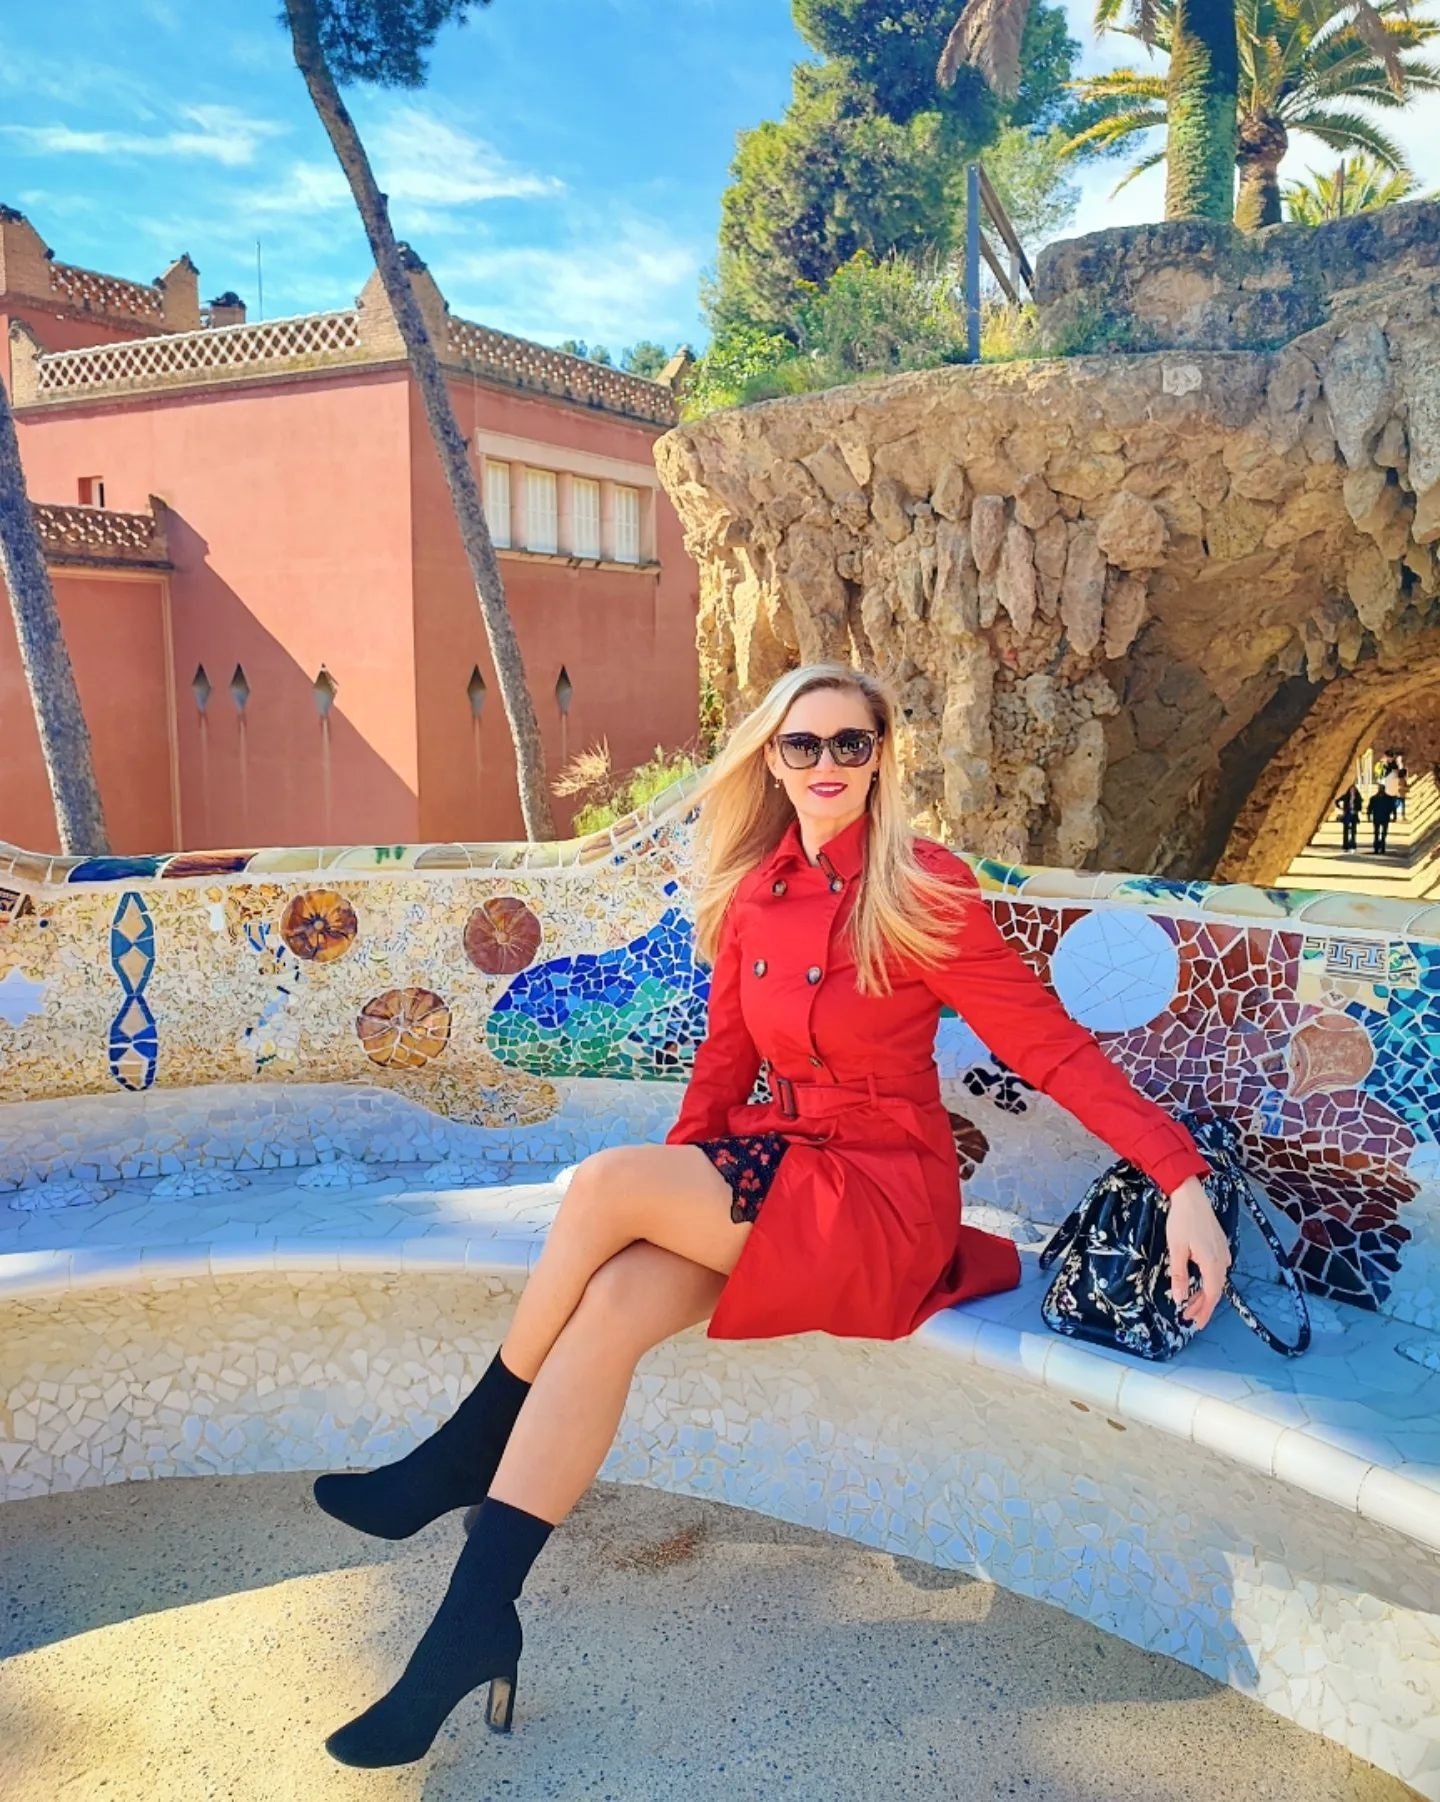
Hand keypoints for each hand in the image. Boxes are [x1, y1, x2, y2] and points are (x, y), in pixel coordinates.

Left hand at [1164, 1174, 1231, 1329]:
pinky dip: (1207, 1281)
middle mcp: (1223, 1260)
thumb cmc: (1181, 1221)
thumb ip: (1180, 1276)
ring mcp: (1224, 1252)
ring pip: (1216, 1280)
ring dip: (1204, 1294)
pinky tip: (1198, 1283)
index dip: (1203, 1311)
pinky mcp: (1221, 1246)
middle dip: (1202, 1305)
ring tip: (1190, 1303)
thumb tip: (1180, 1300)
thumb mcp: (1176, 1250)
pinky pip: (1217, 1271)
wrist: (1191, 1195)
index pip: (1211, 1295)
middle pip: (1215, 1290)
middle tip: (1188, 1317)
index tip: (1194, 1324)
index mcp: (1213, 1263)